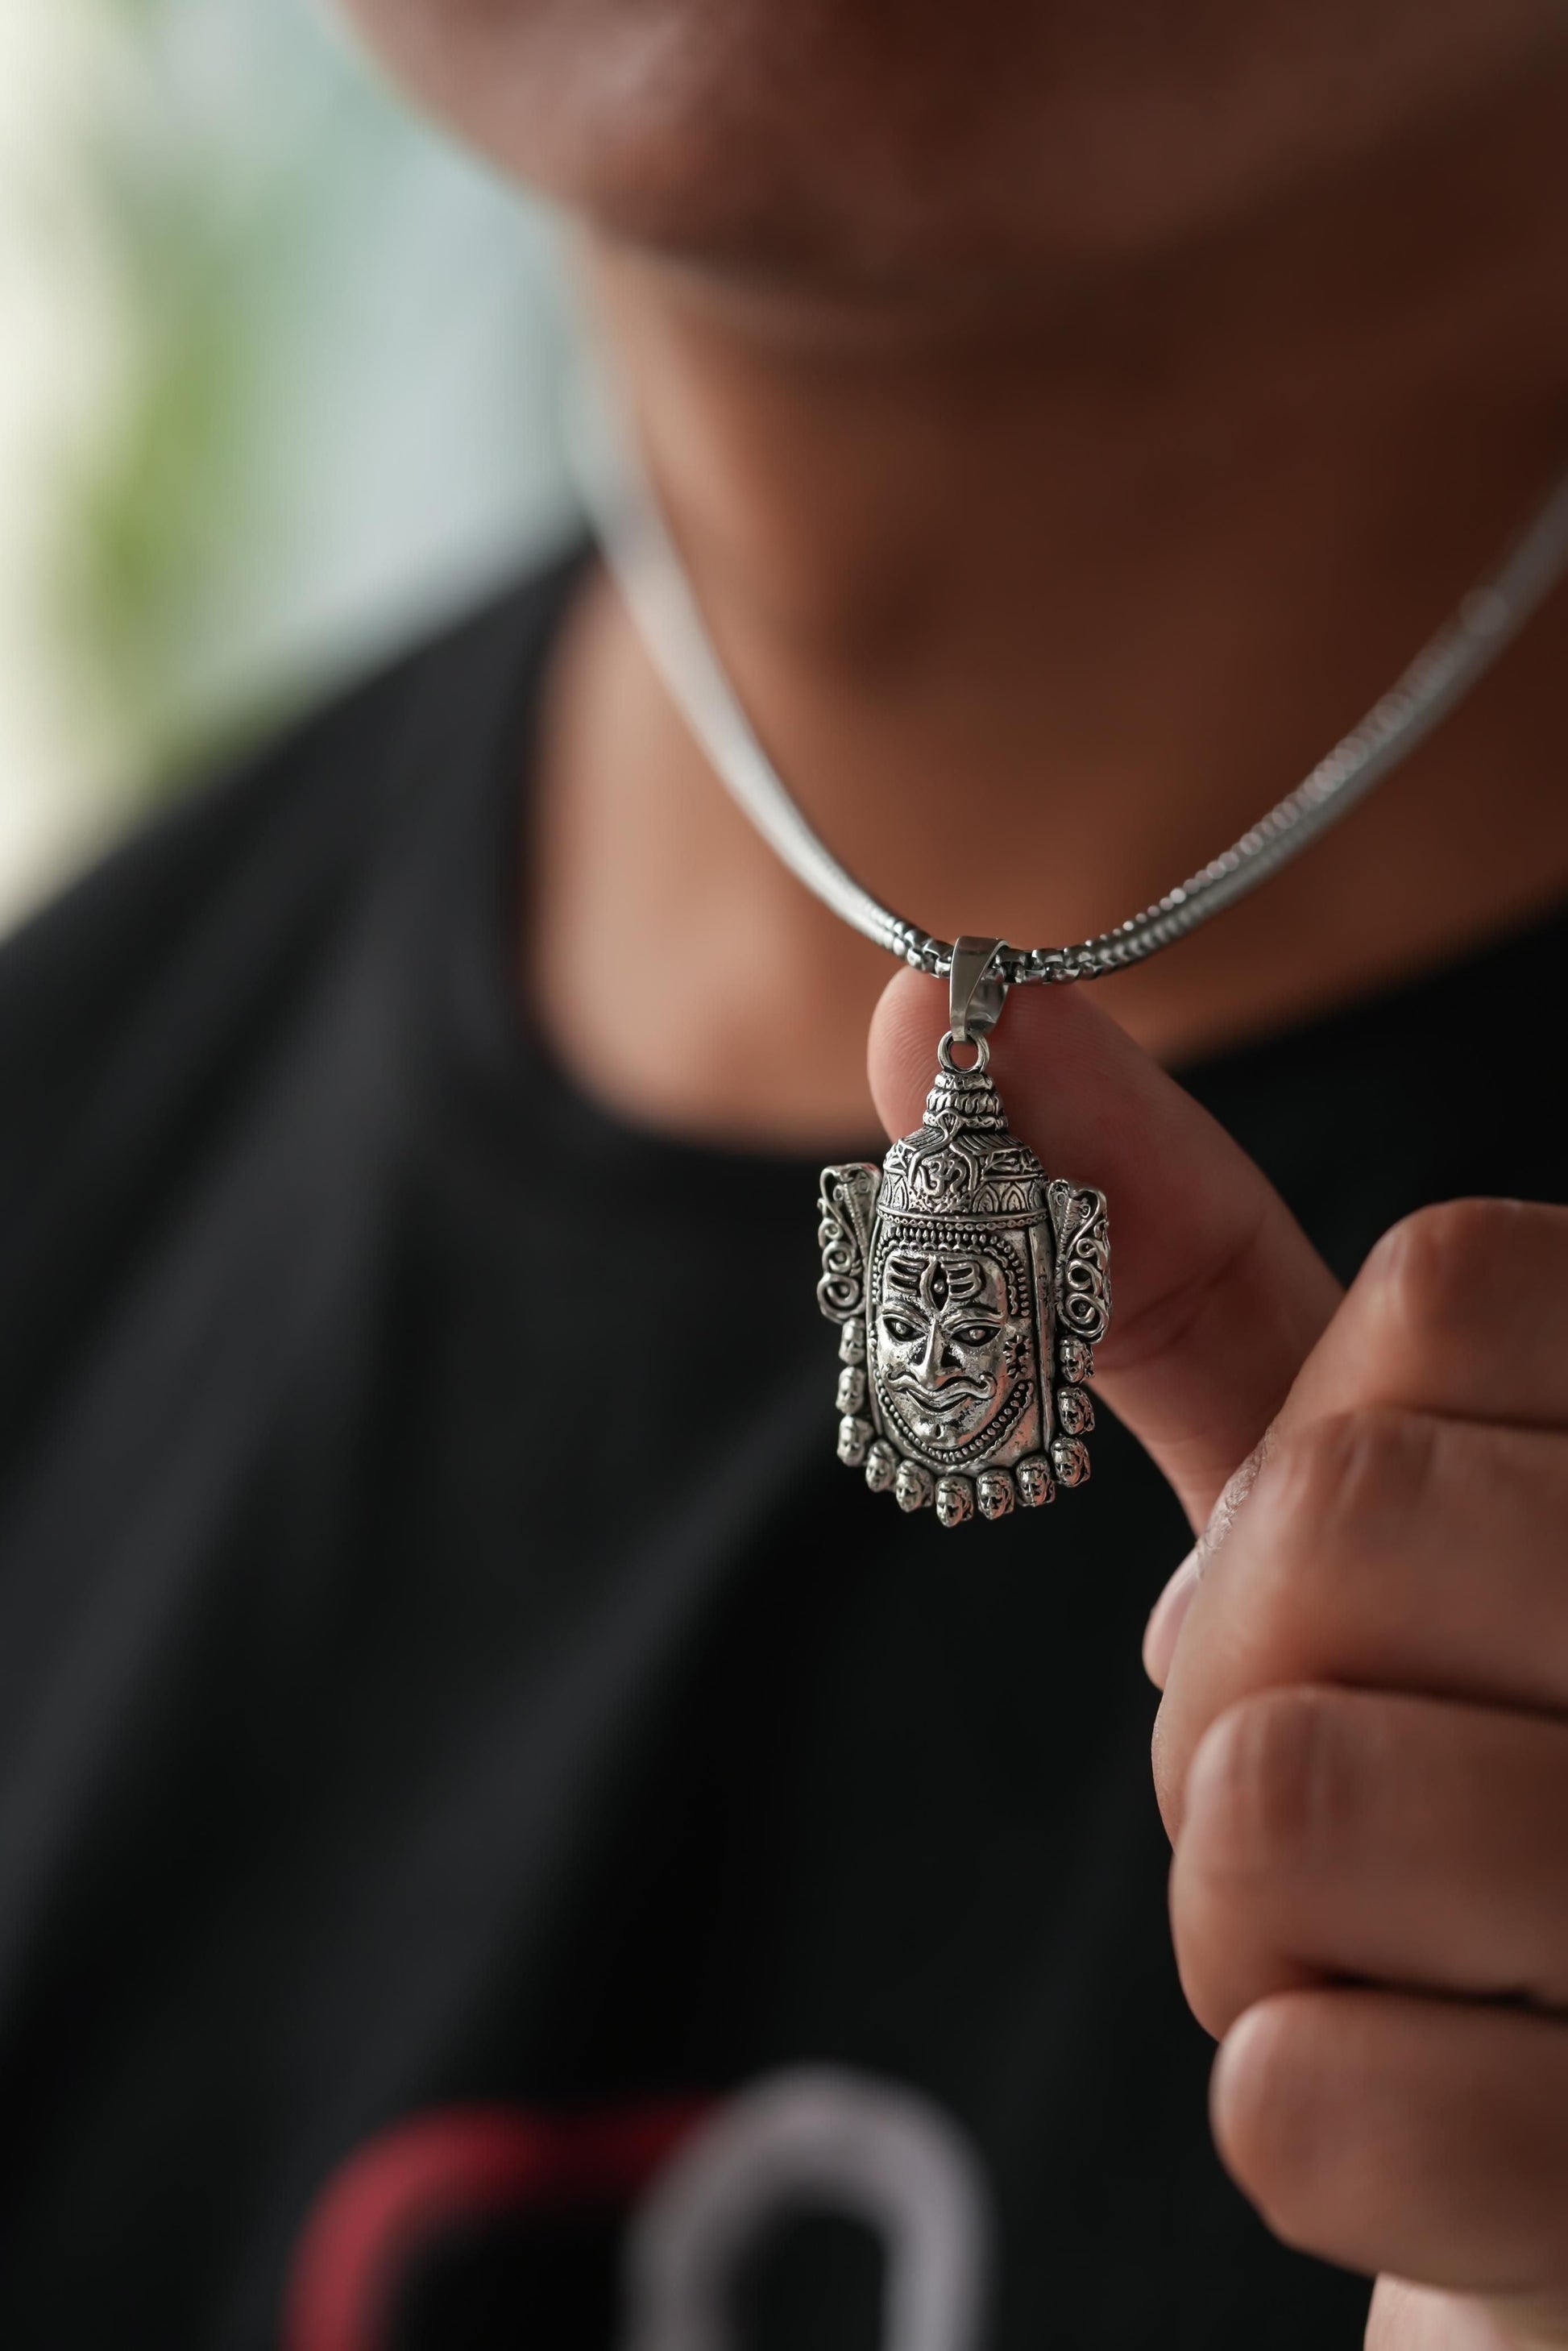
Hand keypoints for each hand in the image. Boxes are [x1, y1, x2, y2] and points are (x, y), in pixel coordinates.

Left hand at [870, 972, 1567, 2350]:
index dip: (1322, 1438)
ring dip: (1249, 1907)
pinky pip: (1304, 2099)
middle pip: (1335, 1526)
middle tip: (1369, 1774)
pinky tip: (1443, 2111)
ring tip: (1412, 1949)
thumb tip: (915, 1006)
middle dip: (1243, 1677)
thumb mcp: (1347, 1503)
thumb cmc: (1465, 1775)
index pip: (1454, 1288)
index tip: (1368, 1570)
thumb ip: (1161, 1268)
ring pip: (1283, 1805)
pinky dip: (1297, 2109)